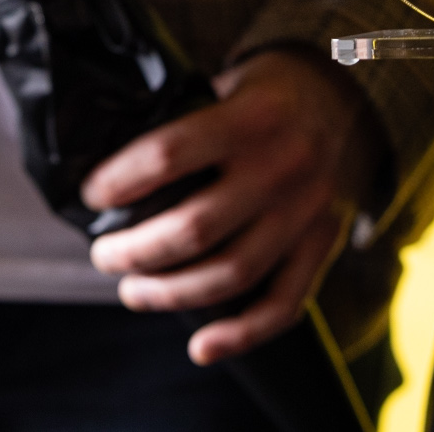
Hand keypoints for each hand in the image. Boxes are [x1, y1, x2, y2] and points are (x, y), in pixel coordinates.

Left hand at [83, 50, 383, 364]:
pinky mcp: (324, 242)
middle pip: (195, 228)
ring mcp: (306, 210)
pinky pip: (284, 303)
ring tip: (133, 290)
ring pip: (233, 274)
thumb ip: (181, 121)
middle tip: (104, 255)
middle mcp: (283, 165)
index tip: (91, 196)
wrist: (342, 96)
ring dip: (171, 293)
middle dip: (135, 250)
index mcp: (250, 117)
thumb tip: (107, 167)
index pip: (168, 154)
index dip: (119, 181)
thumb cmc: (262, 94)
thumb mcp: (224, 86)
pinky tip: (200, 347)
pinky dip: (241, 334)